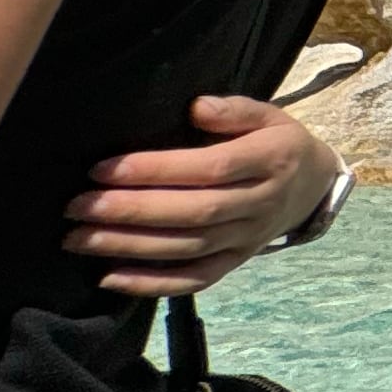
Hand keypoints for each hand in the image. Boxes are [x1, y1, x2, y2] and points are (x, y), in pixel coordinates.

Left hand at [61, 97, 343, 296]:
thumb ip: (235, 109)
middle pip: (194, 212)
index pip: (210, 169)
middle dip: (130, 211)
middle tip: (77, 207)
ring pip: (187, 247)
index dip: (156, 170)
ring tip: (78, 239)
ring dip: (129, 246)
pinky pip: (195, 279)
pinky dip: (152, 284)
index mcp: (271, 161)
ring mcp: (248, 239)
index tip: (103, 169)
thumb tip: (197, 107)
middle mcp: (261, 204)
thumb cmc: (279, 145)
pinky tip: (109, 278)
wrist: (314, 188)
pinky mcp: (236, 262)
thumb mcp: (269, 115)